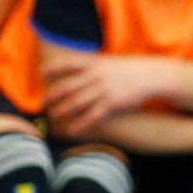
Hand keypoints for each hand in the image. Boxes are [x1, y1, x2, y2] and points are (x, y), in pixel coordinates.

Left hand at [44, 55, 159, 135]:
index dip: (51, 69)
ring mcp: (103, 90)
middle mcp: (96, 76)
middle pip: (66, 87)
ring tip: (53, 117)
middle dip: (51, 96)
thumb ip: (90, 65)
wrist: (151, 76)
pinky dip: (79, 124)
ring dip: (61, 111)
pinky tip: (71, 131)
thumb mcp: (108, 62)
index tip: (41, 76)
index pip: (65, 63)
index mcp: (93, 63)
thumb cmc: (128, 70)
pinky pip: (91, 116)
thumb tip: (72, 70)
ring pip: (75, 103)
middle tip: (42, 104)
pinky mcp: (112, 104)